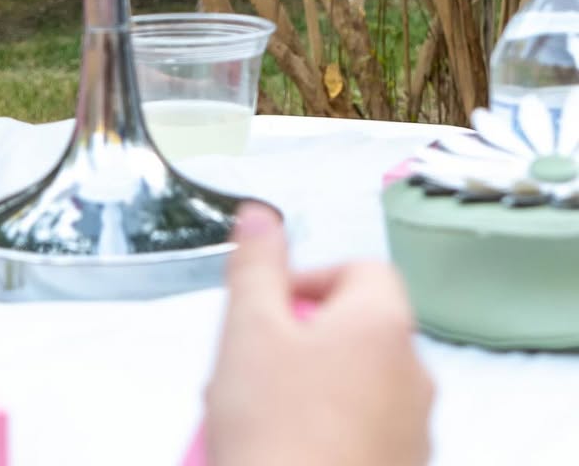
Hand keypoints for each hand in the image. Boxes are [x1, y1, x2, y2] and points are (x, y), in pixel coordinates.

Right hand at [205, 205, 432, 465]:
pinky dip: (322, 435)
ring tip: (253, 418)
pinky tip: (278, 451)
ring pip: (353, 387)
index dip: (308, 279)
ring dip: (305, 390)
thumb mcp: (247, 329)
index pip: (360, 268)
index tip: (270, 305)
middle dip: (296, 341)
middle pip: (352, 330)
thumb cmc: (280, 439)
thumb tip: (262, 217)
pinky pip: (359, 436)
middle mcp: (412, 376)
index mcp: (383, 325)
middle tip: (251, 365)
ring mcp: (412, 434)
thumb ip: (255, 264)